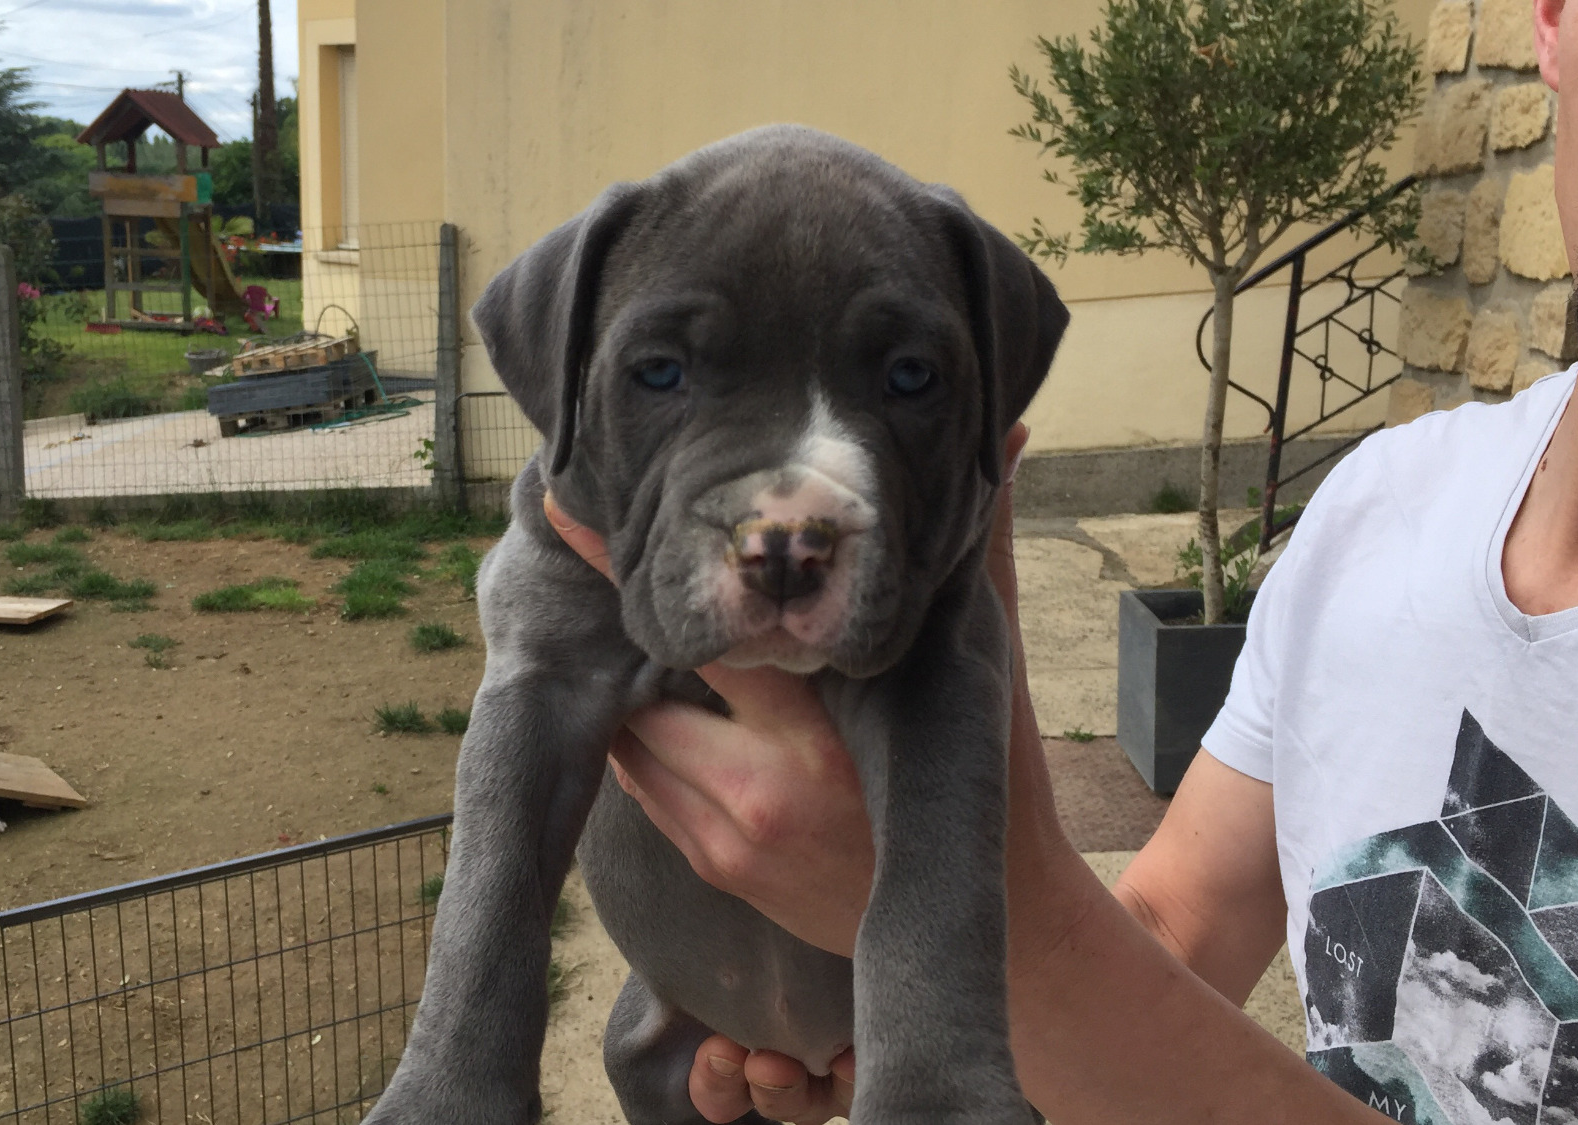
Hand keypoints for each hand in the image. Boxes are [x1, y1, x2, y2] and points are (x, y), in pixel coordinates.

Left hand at [544, 424, 1031, 1123]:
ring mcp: (729, 840)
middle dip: (629, 639)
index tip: (567, 515)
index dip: (627, 575)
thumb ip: (977, 558)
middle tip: (614, 572)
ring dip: (629, 692)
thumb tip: (1010, 444)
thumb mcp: (986, 666)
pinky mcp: (718, 870)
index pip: (702, 638)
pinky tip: (658, 705)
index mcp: (819, 735)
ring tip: (626, 636)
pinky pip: (646, 792)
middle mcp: (760, 791)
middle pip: (645, 693)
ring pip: (632, 745)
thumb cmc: (992, 780)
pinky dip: (645, 744)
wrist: (1000, 929)